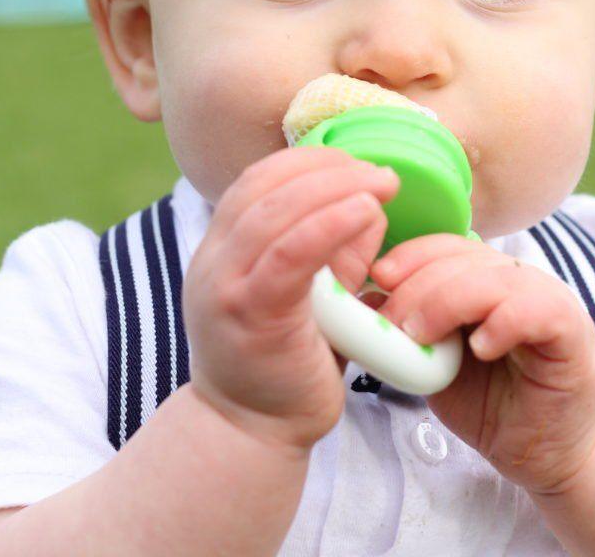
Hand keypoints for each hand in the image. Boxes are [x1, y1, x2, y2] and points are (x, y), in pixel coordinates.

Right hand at [183, 146, 399, 451]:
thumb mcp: (315, 294)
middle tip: (379, 173)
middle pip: (265, 185)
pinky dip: (327, 225)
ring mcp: (225, 286)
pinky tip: (363, 211)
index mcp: (224, 249)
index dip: (310, 160)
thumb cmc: (290, 365)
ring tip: (380, 185)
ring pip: (274, 212)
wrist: (252, 435)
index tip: (358, 162)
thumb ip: (336, 250)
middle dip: (328, 167)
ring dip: (334, 187)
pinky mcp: (249, 314)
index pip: (259, 180)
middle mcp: (214, 260)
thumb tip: (370, 204)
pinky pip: (288, 255)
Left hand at [370, 234, 594, 494]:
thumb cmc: (493, 405)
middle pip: (466, 257)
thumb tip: (364, 302)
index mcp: (485, 280)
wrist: (547, 452)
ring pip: (497, 278)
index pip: (447, 246)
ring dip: (450, 301)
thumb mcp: (436, 366)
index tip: (377, 277)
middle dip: (418, 285)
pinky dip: (503, 322)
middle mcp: (517, 281)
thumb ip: (409, 333)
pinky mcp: (573, 332)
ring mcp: (549, 301)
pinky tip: (480, 348)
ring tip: (423, 336)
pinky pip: (539, 310)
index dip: (411, 255)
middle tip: (393, 324)